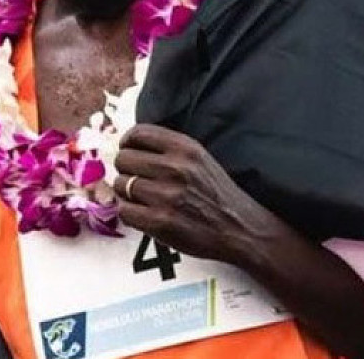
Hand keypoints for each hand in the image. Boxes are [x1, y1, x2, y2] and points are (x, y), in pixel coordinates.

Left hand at [112, 123, 279, 264]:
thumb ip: (169, 150)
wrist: (241, 229)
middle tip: (135, 179)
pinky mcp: (161, 222)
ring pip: (122, 185)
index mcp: (186, 148)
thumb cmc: (217, 194)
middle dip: (125, 169)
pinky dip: (130, 212)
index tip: (129, 150)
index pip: (138, 133)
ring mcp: (167, 196)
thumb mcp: (200, 159)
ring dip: (126, 192)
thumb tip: (130, 146)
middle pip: (124, 159)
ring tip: (141, 198)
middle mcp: (175, 168)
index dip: (127, 142)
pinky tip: (143, 213)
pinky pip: (125, 210)